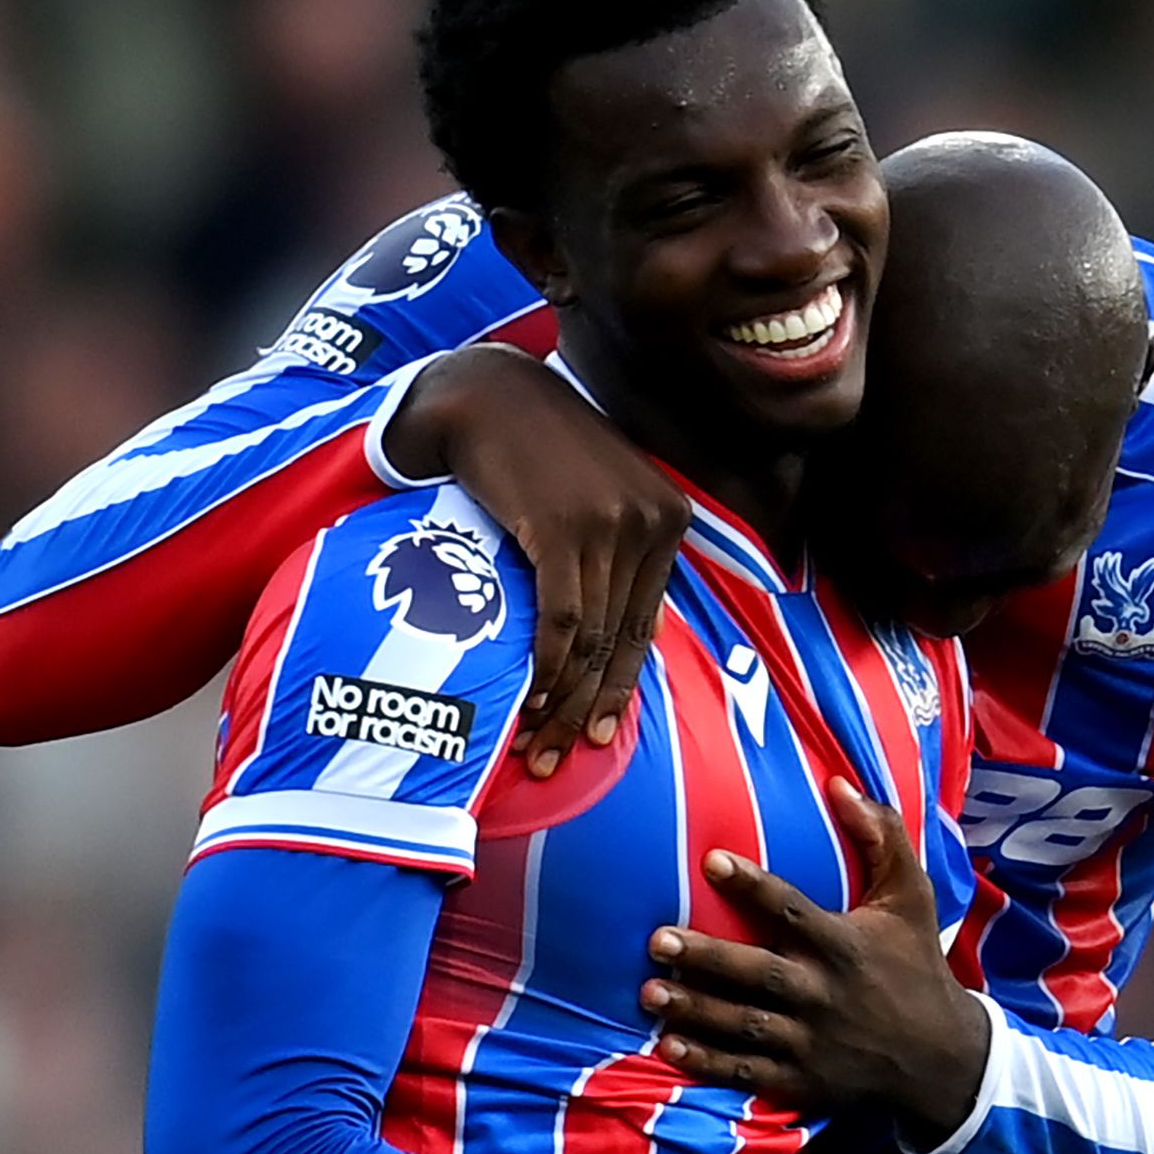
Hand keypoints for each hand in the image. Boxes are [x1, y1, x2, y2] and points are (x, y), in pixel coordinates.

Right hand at [388, 343, 687, 776]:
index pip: (645, 624)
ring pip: (590, 640)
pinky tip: (524, 699)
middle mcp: (651, 521)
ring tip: (531, 743)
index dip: (619, 687)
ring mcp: (611, 525)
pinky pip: (560, 620)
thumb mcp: (601, 491)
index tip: (595, 734)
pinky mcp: (564, 530)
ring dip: (559, 701)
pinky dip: (545, 668)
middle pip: (618, 641)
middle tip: (556, 758)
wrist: (484, 395)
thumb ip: (625, 553)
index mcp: (669, 517)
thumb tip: (640, 632)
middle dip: (586, 709)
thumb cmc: (537, 449)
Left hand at [644, 779, 990, 1142]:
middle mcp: (824, 993)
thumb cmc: (916, 964)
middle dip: (706, 958)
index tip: (711, 860)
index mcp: (845, 945)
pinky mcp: (801, 1079)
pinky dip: (707, 1062)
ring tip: (650, 993)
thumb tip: (839, 782)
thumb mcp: (913, 897)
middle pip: (758, 973)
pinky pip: (747, 1071)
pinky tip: (668, 1046)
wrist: (941, 1057)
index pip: (793, 910)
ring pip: (744, 1024)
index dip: (753, 885)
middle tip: (657, 941)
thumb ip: (881, 837)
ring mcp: (810, 1040)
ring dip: (696, 1010)